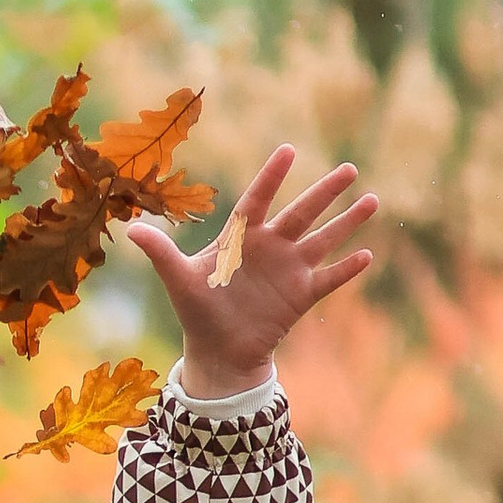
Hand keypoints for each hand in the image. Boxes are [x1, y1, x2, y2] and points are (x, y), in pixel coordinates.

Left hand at [119, 150, 377, 399]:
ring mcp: (288, 271)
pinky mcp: (300, 296)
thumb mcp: (178, 281)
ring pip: (322, 240)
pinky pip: (328, 280)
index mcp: (240, 238)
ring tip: (372, 200)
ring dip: (347, 222)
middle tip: (350, 169)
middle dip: (325, 193)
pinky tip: (367, 255)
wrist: (218, 353)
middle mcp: (270, 247)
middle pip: (301, 213)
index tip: (288, 150)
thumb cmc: (197, 312)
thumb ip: (161, 253)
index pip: (257, 200)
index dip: (271, 177)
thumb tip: (131, 230)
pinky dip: (346, 269)